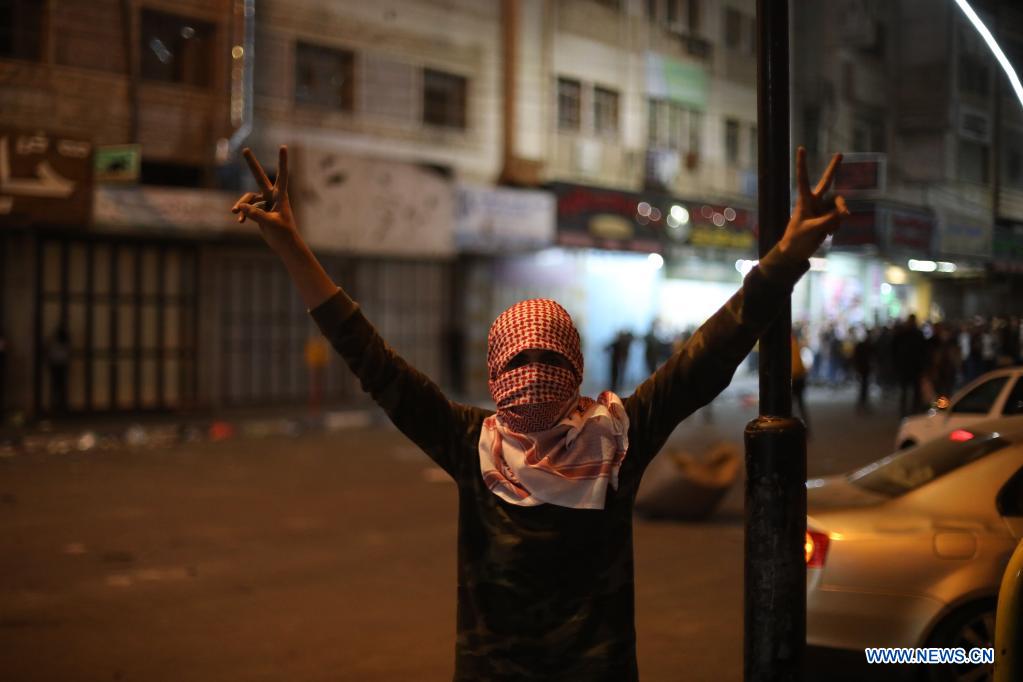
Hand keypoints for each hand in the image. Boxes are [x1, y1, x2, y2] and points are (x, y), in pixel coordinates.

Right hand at [231, 146, 297, 250]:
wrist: (284, 245)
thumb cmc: (283, 234)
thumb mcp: (270, 224)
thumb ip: (256, 214)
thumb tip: (240, 207)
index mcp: (281, 196)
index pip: (282, 175)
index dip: (282, 161)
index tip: (283, 147)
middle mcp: (272, 196)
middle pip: (260, 177)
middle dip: (252, 165)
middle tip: (245, 149)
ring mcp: (265, 203)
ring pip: (248, 199)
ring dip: (242, 206)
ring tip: (235, 213)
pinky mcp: (259, 211)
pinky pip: (247, 209)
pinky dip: (243, 214)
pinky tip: (239, 221)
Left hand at [777, 146, 849, 261]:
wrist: (795, 253)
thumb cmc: (797, 240)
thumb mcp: (812, 229)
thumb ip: (829, 220)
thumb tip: (845, 213)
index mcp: (804, 201)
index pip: (803, 179)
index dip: (803, 164)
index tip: (801, 148)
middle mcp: (814, 202)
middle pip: (826, 182)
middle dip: (833, 169)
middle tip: (840, 153)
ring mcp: (822, 210)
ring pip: (838, 206)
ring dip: (839, 216)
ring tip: (831, 229)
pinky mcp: (828, 219)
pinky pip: (839, 218)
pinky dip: (837, 225)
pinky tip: (829, 234)